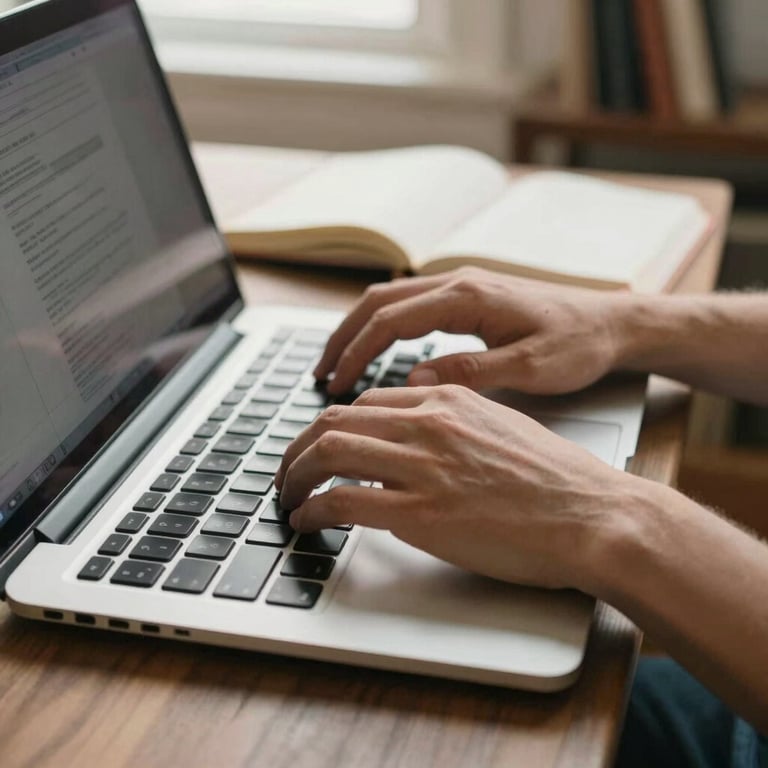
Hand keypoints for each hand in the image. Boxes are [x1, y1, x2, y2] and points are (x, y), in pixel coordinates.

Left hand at [276, 384, 637, 590]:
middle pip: (336, 418)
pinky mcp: (421, 512)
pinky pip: (342, 500)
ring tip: (287, 494)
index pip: (368, 400)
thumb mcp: (501, 428)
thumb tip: (415, 446)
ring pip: (328, 450)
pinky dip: (312, 508)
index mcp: (449, 398)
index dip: (335, 424)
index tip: (324, 445)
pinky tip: (305, 519)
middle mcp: (430, 422)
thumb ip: (453, 428)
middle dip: (301, 445)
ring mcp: (423, 465)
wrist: (593, 515)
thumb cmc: (557, 479)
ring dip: (295, 474)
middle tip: (289, 468)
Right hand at [316, 267, 627, 395]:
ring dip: (360, 330)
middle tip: (320, 374)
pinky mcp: (470, 298)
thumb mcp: (529, 367)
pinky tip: (379, 353)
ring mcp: (463, 287)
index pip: (391, 320)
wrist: (613, 322)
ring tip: (338, 364)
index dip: (356, 352)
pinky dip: (384, 328)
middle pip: (379, 302)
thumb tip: (414, 380)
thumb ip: (470, 372)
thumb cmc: (578, 345)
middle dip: (343, 337)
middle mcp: (459, 284)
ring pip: (391, 300)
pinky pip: (411, 306)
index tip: (334, 384)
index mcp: (468, 298)